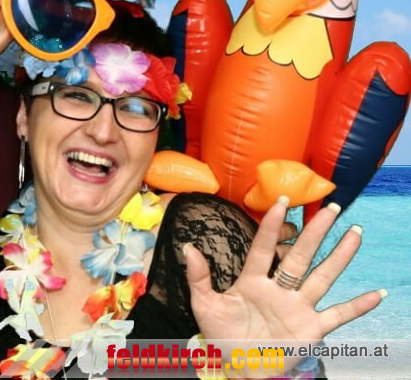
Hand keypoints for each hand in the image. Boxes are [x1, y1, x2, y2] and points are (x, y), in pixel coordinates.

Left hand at [185, 197, 383, 343]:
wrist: (239, 367)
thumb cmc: (221, 336)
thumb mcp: (204, 306)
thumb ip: (198, 278)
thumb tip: (188, 248)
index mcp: (252, 281)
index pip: (264, 247)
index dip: (272, 225)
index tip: (282, 200)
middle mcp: (278, 289)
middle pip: (300, 255)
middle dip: (314, 232)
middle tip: (331, 207)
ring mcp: (297, 307)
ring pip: (322, 277)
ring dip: (339, 257)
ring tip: (355, 233)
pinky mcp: (310, 329)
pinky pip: (338, 315)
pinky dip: (357, 307)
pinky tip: (376, 294)